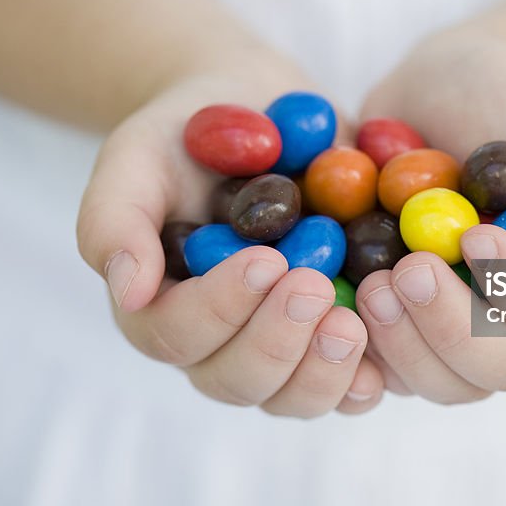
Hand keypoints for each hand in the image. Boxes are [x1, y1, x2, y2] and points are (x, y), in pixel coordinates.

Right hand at [76, 55, 383, 416]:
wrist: (257, 108)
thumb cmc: (187, 133)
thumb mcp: (137, 156)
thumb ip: (116, 218)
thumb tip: (126, 291)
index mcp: (161, 305)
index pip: (177, 335)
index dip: (220, 309)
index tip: (265, 260)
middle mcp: (219, 340)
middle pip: (238, 381)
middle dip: (277, 344)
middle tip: (314, 286)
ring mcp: (279, 342)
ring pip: (295, 397)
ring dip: (325, 371)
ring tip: (353, 321)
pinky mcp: (331, 331)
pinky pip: (351, 380)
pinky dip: (373, 369)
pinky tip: (390, 337)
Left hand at [356, 31, 505, 402]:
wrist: (446, 84)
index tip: (475, 233)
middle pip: (492, 372)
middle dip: (450, 330)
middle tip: (410, 270)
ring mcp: (450, 326)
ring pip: (434, 381)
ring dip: (401, 344)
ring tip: (372, 282)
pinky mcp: (396, 320)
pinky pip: (375, 361)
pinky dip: (353, 341)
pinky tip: (333, 294)